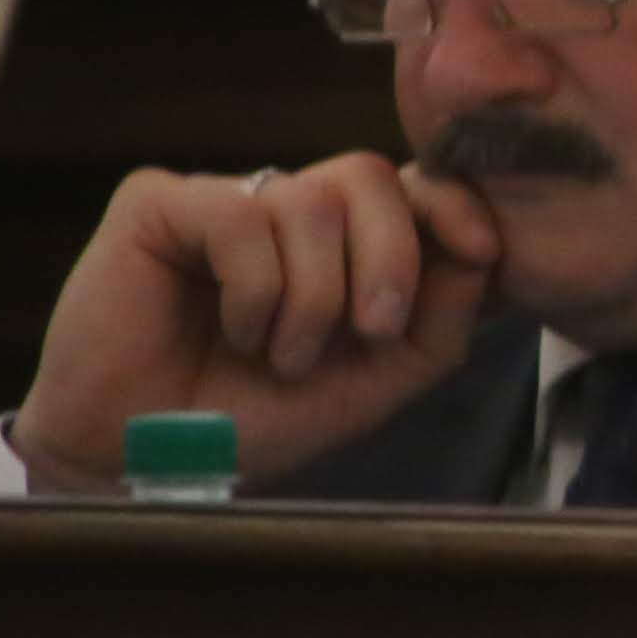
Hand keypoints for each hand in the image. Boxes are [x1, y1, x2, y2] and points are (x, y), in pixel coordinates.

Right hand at [6, 153, 505, 490]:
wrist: (153, 461)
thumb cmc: (257, 419)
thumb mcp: (376, 381)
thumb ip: (440, 320)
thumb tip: (482, 251)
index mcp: (339, 241)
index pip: (410, 183)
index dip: (452, 203)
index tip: (483, 249)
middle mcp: (283, 209)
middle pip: (368, 176)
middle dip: (390, 256)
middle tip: (372, 331)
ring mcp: (221, 200)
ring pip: (311, 202)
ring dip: (313, 297)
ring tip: (281, 356)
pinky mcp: (157, 204)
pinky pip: (240, 216)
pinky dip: (254, 289)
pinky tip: (235, 332)